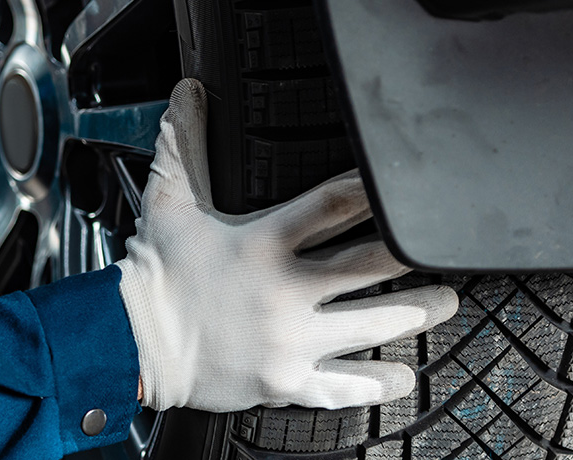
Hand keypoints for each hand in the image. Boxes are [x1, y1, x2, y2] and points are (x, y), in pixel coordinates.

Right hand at [116, 79, 457, 411]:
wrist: (128, 342)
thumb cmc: (153, 275)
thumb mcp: (168, 203)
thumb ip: (185, 146)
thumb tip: (188, 93)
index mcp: (262, 243)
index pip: (335, 204)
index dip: (376, 190)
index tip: (405, 185)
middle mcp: (284, 292)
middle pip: (371, 265)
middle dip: (414, 256)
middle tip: (440, 251)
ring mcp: (288, 341)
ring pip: (373, 325)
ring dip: (417, 314)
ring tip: (444, 304)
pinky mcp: (284, 380)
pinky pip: (343, 387)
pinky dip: (379, 384)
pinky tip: (404, 376)